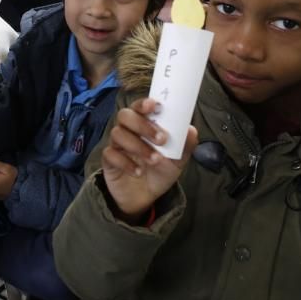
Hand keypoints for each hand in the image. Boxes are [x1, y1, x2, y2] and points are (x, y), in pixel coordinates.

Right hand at [101, 98, 197, 222]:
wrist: (146, 196)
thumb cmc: (160, 170)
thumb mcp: (177, 160)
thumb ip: (185, 145)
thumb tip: (191, 130)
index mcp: (144, 124)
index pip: (139, 106)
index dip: (144, 103)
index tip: (155, 106)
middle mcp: (128, 130)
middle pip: (125, 115)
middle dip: (143, 125)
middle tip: (162, 140)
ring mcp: (117, 144)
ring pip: (118, 134)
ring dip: (138, 146)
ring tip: (154, 161)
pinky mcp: (109, 160)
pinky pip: (110, 154)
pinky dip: (126, 163)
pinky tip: (138, 172)